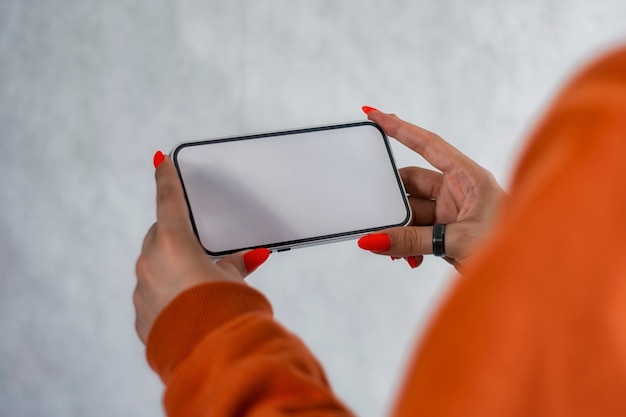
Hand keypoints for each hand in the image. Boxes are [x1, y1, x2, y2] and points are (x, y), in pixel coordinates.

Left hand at [133, 152, 270, 343]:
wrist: (209, 354)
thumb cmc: (223, 308)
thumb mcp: (233, 279)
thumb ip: (236, 264)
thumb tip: (251, 256)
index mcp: (173, 243)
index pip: (169, 201)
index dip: (166, 179)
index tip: (161, 161)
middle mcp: (150, 262)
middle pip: (158, 237)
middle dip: (174, 238)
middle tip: (197, 250)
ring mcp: (142, 290)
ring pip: (153, 267)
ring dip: (170, 269)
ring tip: (197, 286)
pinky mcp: (142, 317)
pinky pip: (152, 296)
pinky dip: (166, 296)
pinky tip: (186, 309)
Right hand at [358, 108, 505, 271]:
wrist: (530, 279)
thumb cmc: (514, 250)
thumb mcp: (459, 241)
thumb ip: (413, 241)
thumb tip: (375, 240)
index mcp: (469, 178)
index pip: (428, 146)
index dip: (401, 129)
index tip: (375, 115)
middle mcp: (459, 191)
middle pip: (412, 183)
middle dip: (392, 199)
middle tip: (374, 210)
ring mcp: (452, 213)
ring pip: (411, 211)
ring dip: (398, 228)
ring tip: (388, 244)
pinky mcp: (447, 234)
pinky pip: (417, 232)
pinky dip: (407, 244)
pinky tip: (404, 257)